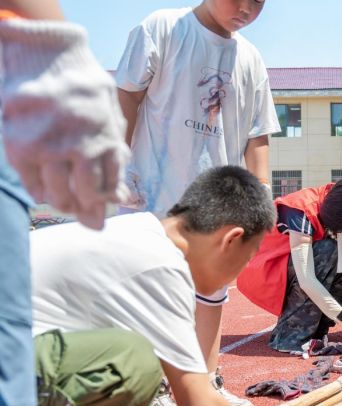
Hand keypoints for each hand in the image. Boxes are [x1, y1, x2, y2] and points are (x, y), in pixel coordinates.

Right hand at [0, 20, 129, 229]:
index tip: (107, 206)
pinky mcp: (20, 146)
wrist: (42, 54)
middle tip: (87, 214)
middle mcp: (79, 144)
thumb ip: (115, 148)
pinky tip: (47, 191)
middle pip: (86, 195)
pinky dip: (42, 194)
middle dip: (88, 210)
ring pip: (59, 195)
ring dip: (65, 205)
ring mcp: (48, 147)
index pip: (112, 183)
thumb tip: (121, 193)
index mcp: (106, 136)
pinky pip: (33, 184)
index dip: (110, 200)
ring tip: (67, 204)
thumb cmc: (81, 85)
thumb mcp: (109, 110)